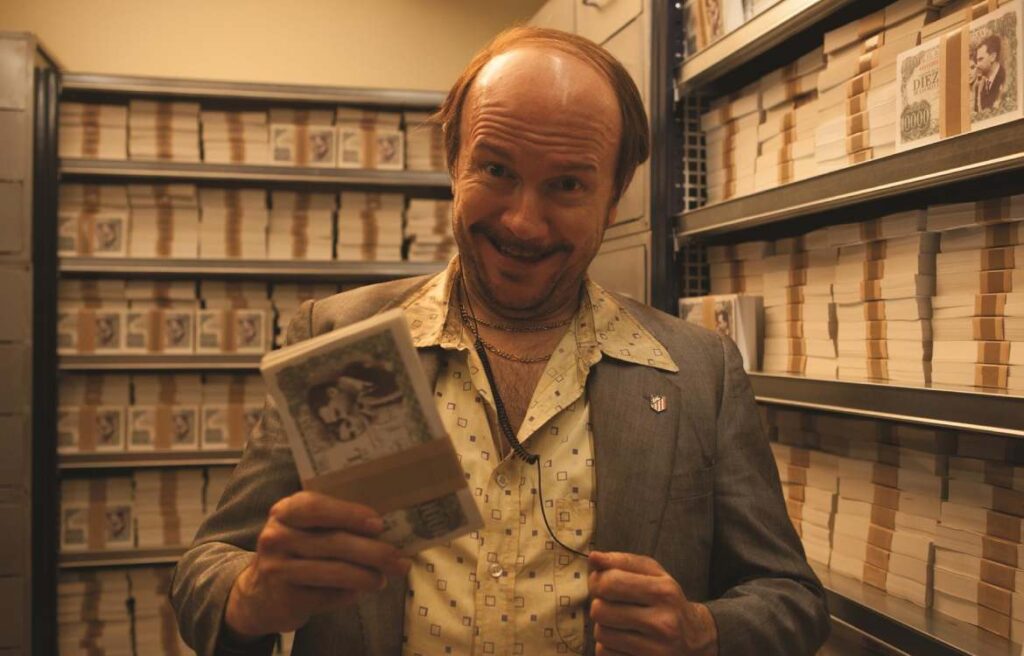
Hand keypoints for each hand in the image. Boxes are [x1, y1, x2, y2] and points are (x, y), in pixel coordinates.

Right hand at [224, 491, 411, 640]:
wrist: (258, 595)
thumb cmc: (295, 551)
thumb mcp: (303, 529)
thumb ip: (333, 522)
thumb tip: (386, 526)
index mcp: (285, 511)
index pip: (316, 507)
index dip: (349, 514)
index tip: (379, 524)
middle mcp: (277, 537)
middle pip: (333, 542)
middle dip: (372, 551)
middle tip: (398, 559)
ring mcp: (278, 570)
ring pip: (333, 572)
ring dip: (366, 576)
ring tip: (384, 578)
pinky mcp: (286, 599)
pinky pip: (328, 595)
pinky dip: (349, 593)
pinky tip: (360, 591)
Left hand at [588, 551, 717, 655]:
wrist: (696, 640)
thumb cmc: (667, 600)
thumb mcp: (654, 574)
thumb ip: (622, 562)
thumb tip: (593, 557)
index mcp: (664, 592)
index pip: (610, 582)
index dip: (597, 581)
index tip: (602, 583)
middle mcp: (662, 623)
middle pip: (600, 609)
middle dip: (600, 604)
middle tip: (611, 604)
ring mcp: (655, 650)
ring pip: (600, 633)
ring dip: (604, 626)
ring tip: (620, 623)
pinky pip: (604, 653)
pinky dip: (608, 645)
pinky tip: (624, 640)